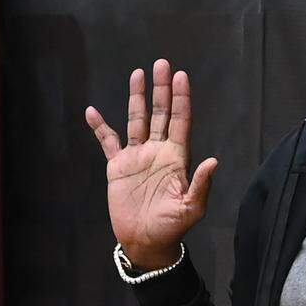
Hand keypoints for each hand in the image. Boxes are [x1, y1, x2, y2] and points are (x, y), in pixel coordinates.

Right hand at [85, 59, 217, 270]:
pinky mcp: (118, 167)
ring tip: (137, 73)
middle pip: (160, 113)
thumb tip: (214, 161)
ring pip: (137, 120)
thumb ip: (201, 185)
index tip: (181, 76)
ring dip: (137, 98)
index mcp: (177, 157)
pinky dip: (100, 127)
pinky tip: (91, 111)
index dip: (181, 99)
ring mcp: (137, 157)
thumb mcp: (190, 209)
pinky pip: (108, 141)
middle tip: (161, 63)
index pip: (180, 121)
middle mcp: (158, 151)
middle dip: (161, 89)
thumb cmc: (171, 227)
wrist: (145, 242)